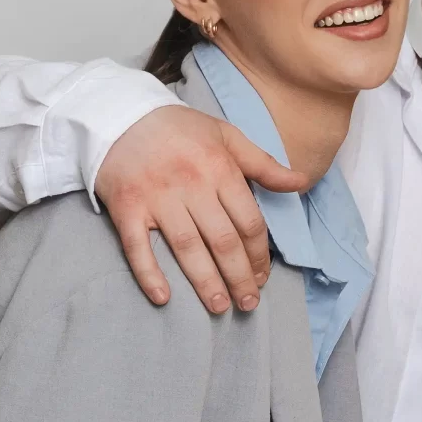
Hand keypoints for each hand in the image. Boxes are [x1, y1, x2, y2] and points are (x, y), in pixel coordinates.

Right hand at [96, 106, 310, 312]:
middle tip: (248, 303)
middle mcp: (191, 185)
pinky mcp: (126, 207)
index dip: (259, 254)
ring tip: (220, 306)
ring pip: (187, 248)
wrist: (119, 114)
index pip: (248, 221)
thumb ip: (264, 164)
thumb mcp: (227, 135)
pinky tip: (163, 297)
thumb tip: (301, 182)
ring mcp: (157, 197)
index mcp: (220, 168)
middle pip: (223, 240)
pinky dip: (149, 273)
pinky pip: (137, 246)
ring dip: (206, 282)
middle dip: (240, 276)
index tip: (262, 276)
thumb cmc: (179, 128)